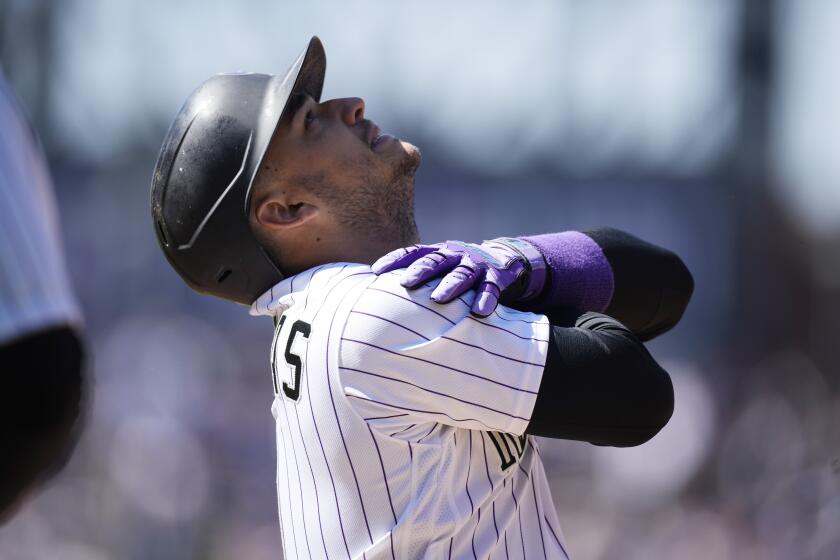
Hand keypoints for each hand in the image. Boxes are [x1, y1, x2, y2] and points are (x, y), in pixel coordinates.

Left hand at [371, 239, 546, 316]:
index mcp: (439, 252)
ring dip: (450, 285)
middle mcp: (455, 255)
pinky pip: (491, 288)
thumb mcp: (441, 268)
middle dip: (420, 271)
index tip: (376, 271)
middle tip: (406, 284)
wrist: (504, 260)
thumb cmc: (460, 271)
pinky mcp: (497, 276)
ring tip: (438, 299)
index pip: (413, 252)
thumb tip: (380, 297)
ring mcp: (476, 264)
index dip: (395, 260)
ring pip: (462, 274)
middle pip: (436, 261)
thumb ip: (419, 278)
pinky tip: (480, 312)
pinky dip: (486, 299)